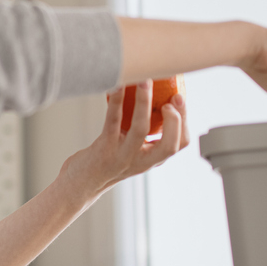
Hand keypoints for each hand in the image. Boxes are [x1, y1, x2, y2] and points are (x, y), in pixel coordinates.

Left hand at [63, 80, 189, 198]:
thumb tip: (153, 94)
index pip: (180, 143)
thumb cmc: (107, 161)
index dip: (185, 121)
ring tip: (145, 82)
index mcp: (152, 158)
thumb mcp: (133, 151)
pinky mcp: (104, 148)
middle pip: (170, 145)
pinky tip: (118, 85)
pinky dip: (117, 102)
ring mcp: (123, 155)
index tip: (180, 99)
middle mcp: (141, 160)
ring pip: (140, 129)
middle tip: (173, 96)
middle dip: (176, 119)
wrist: (81, 183)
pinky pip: (113, 121)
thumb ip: (144, 133)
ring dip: (144, 104)